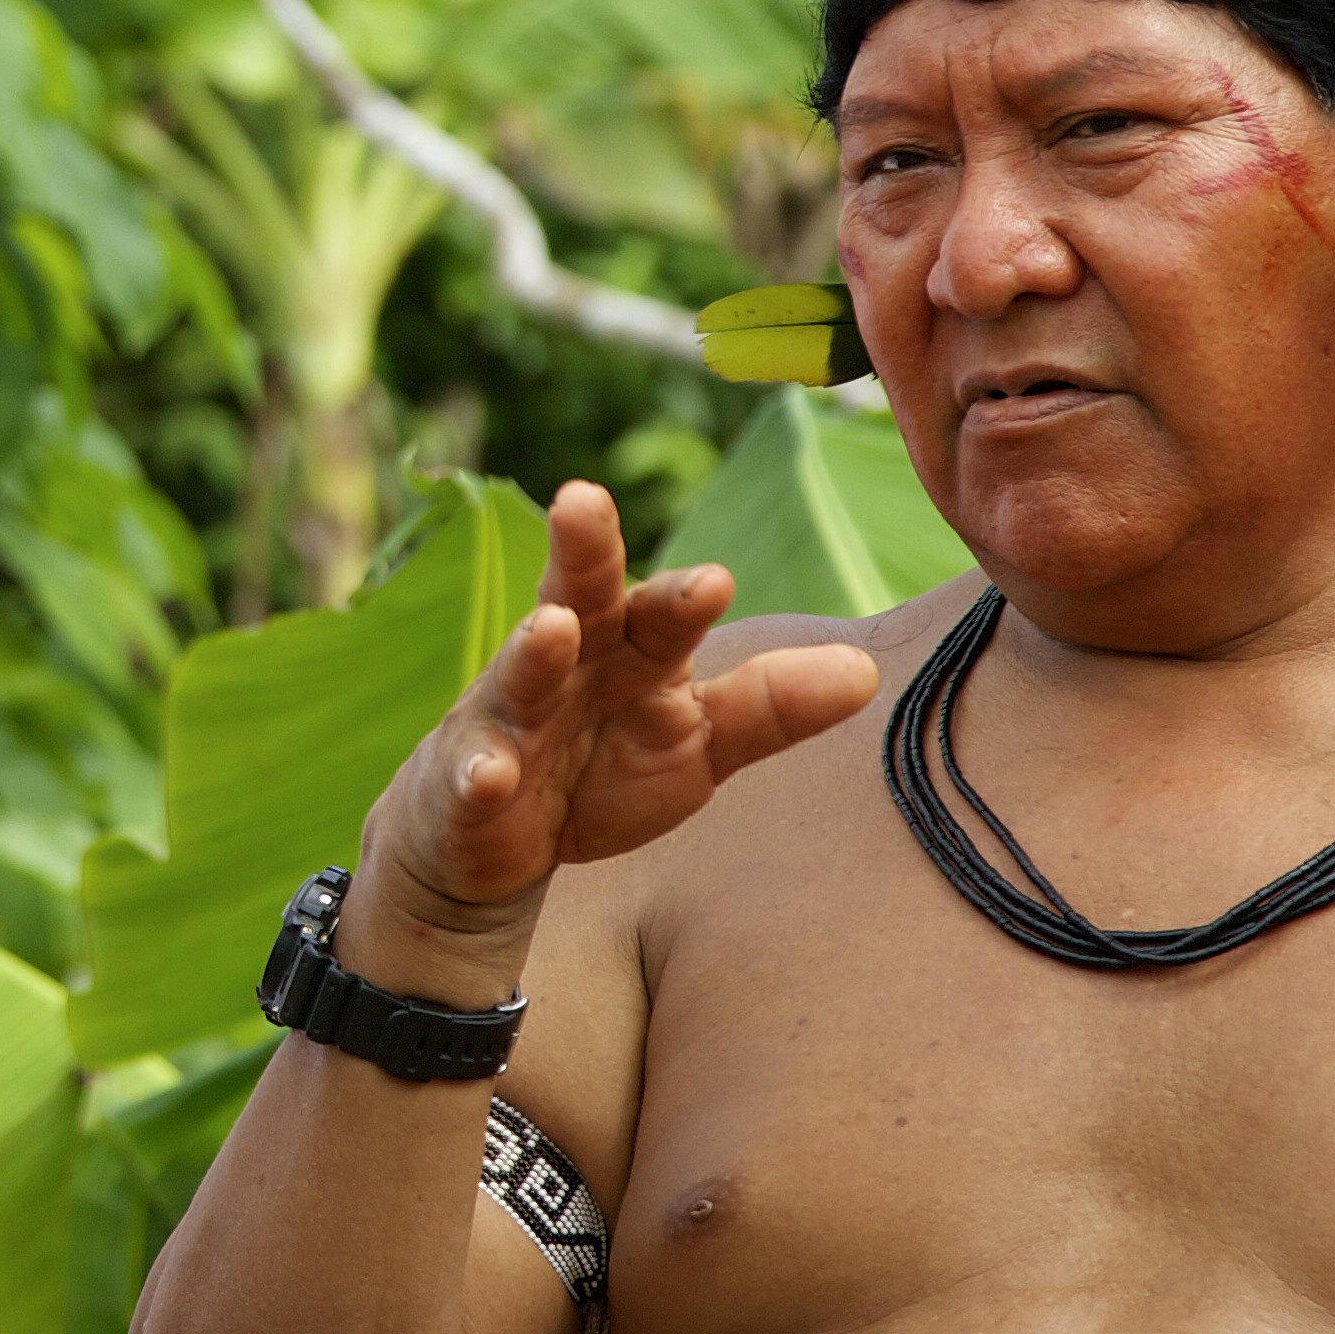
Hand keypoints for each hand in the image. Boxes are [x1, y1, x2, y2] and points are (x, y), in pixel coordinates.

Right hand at [343, 479, 879, 992]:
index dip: (685, 597)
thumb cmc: (604, 765)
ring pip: (521, 675)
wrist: (494, 834)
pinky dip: (479, 773)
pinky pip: (472, 774)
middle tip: (582, 499)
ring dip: (531, 650)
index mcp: (629, 649)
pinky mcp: (468, 780)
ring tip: (551, 628)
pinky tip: (489, 775)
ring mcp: (510, 718)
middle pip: (578, 595)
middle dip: (581, 550)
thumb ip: (769, 708)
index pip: (661, 610)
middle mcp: (567, 664)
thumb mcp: (695, 742)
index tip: (717, 580)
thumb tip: (866, 671)